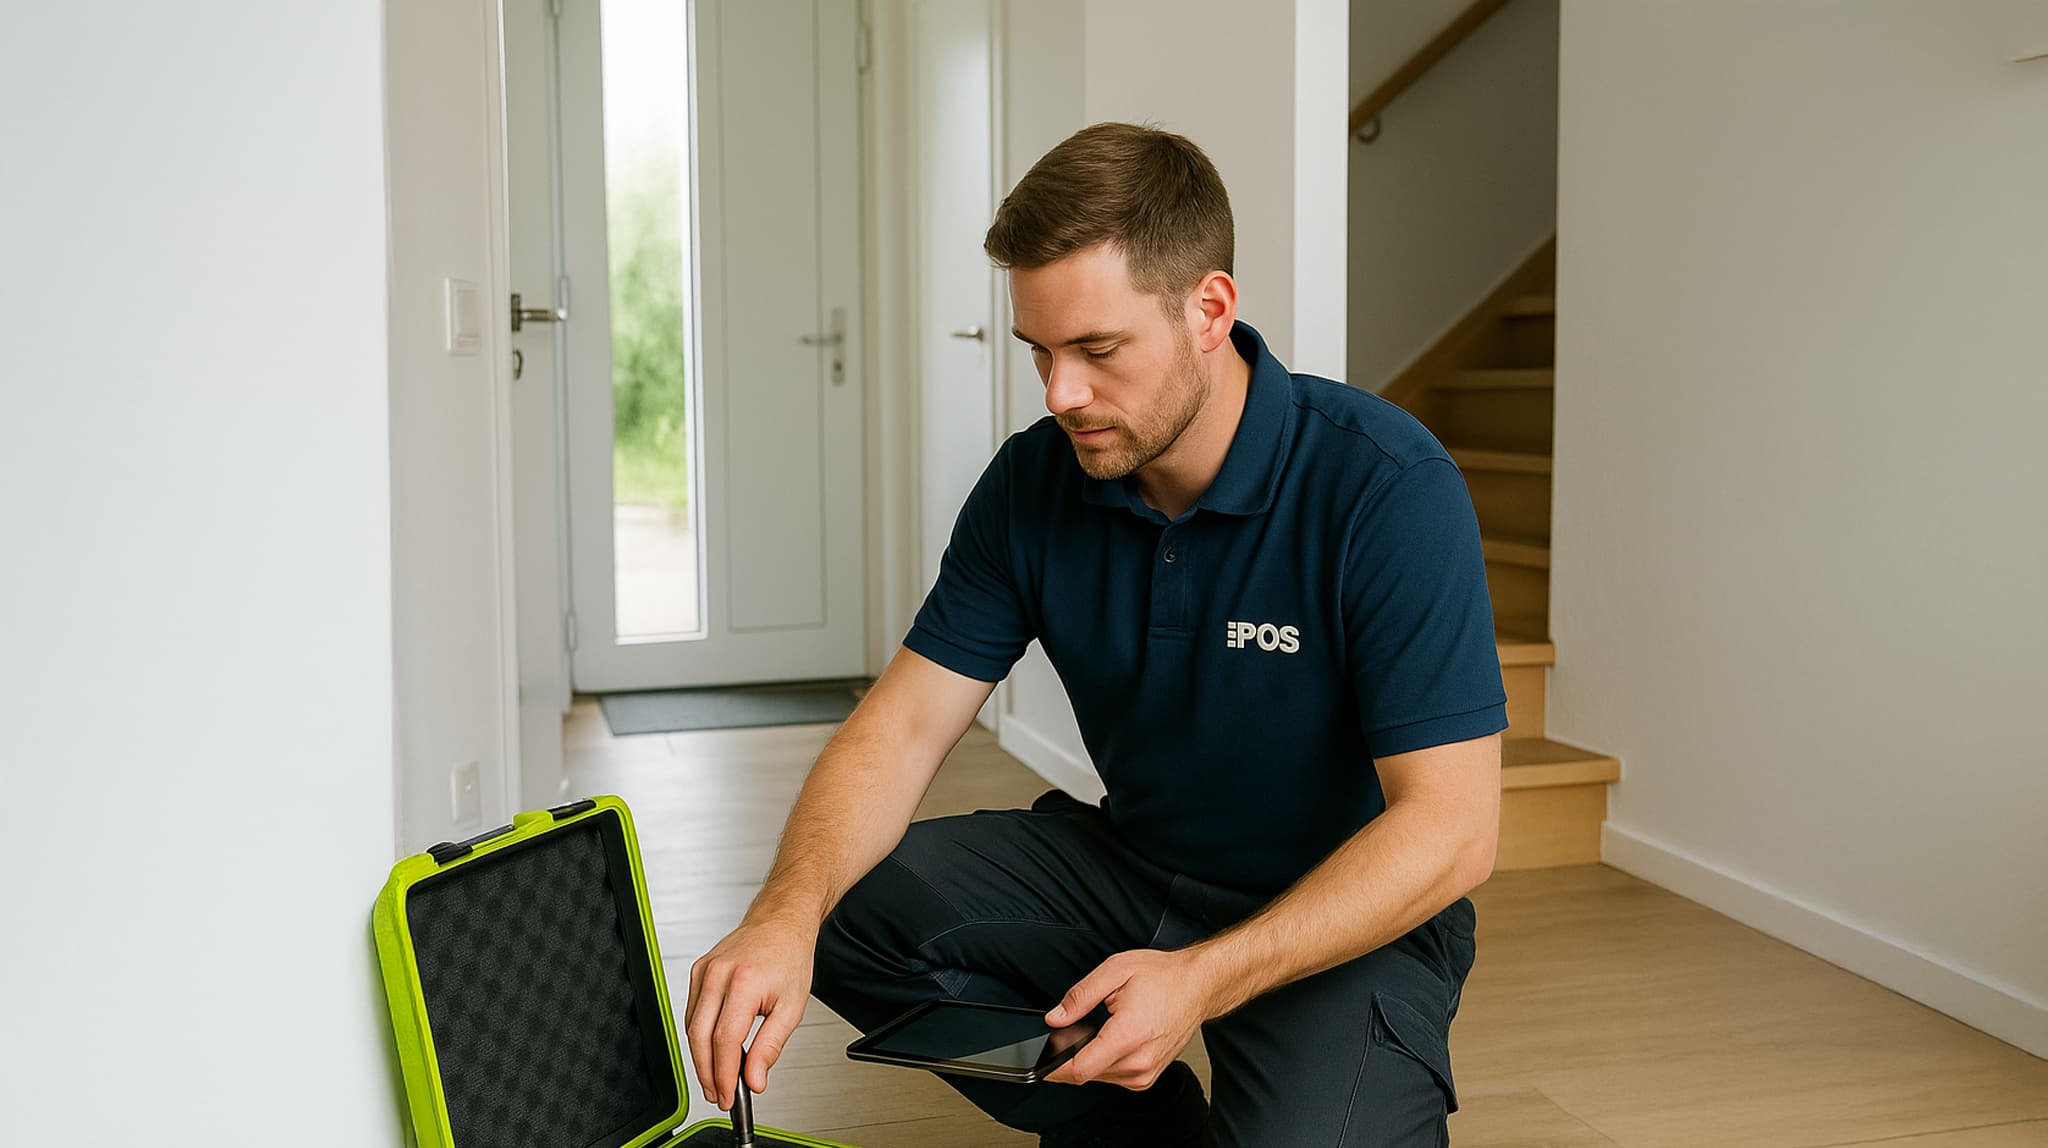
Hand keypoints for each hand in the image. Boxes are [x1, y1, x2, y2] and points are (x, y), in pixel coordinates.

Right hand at [684, 914, 815, 1110]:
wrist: (780, 923)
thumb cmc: (789, 957)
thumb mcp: (792, 1007)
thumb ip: (771, 1047)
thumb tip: (755, 1079)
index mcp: (744, 982)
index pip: (725, 1040)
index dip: (724, 1075)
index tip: (729, 1095)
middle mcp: (718, 974)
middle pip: (700, 1037)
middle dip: (707, 1074)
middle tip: (719, 1095)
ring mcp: (704, 971)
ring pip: (691, 1028)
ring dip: (701, 1059)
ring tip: (716, 1080)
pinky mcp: (697, 970)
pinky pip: (691, 1012)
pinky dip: (699, 1036)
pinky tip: (711, 1051)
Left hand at [1039, 948, 1223, 1089]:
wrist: (1198, 986)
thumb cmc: (1164, 977)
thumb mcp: (1115, 971)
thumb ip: (1080, 996)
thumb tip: (1055, 1018)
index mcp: (1128, 1036)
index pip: (1079, 1069)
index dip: (1054, 1068)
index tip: (1040, 1064)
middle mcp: (1139, 1061)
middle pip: (1086, 1075)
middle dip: (1071, 1055)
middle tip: (1076, 1027)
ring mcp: (1146, 1073)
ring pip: (1099, 1077)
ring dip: (1090, 1058)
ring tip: (1105, 1028)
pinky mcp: (1148, 1077)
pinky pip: (1114, 1077)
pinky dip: (1106, 1062)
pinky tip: (1115, 1040)